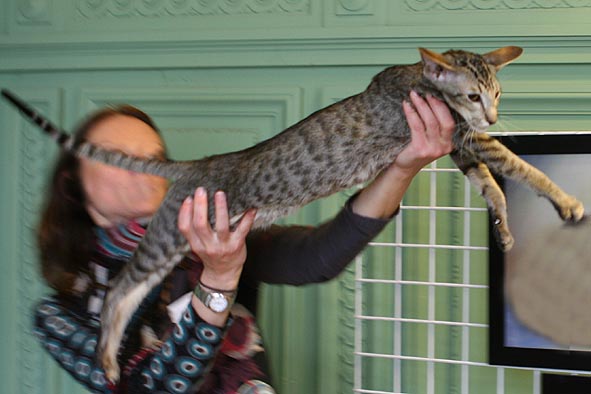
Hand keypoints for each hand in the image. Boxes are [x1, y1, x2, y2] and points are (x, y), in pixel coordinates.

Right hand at [178, 187, 256, 289]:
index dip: (184, 212)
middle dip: (200, 206)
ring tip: (219, 194)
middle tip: (201, 190)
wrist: (224, 273)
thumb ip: (194, 230)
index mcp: (196, 244)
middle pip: (201, 224)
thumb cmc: (211, 254)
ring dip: (221, 208)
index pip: (185, 228)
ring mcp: (224, 246)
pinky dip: (247, 218)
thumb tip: (192, 203)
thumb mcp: (197, 244)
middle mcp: (208, 245)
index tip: (188, 198)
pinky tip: (250, 208)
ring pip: (221, 226)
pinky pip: (243, 230)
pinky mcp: (238, 245)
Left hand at [350, 91, 454, 218]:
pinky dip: (411, 113)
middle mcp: (444, 147)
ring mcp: (433, 149)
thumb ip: (435, 125)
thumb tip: (431, 99)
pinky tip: (407, 105)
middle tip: (425, 92)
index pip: (451, 121)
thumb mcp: (430, 138)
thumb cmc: (415, 149)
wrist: (403, 168)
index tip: (436, 93)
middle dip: (435, 104)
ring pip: (430, 122)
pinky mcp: (420, 149)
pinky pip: (417, 126)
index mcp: (449, 143)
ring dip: (422, 106)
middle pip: (444, 120)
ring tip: (414, 95)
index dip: (444, 107)